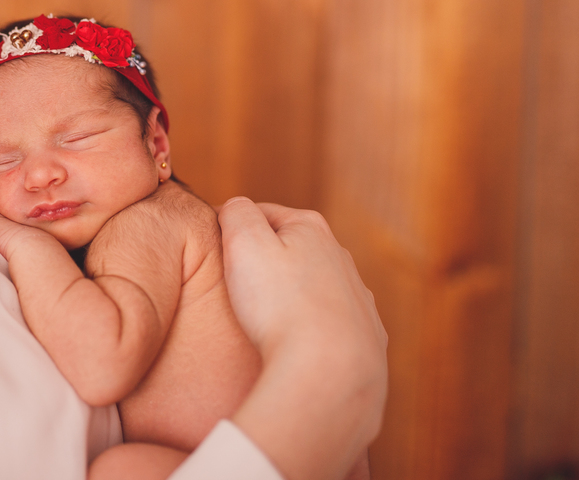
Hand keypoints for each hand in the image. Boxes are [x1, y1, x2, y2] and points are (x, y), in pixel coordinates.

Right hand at [219, 198, 386, 479]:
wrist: (330, 371)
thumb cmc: (279, 306)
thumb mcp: (243, 243)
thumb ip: (236, 212)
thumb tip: (236, 206)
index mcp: (310, 229)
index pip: (262, 213)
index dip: (233, 227)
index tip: (213, 249)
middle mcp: (340, 257)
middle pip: (291, 247)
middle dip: (265, 259)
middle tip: (234, 284)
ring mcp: (357, 297)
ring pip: (313, 284)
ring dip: (291, 293)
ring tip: (264, 318)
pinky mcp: (365, 335)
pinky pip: (329, 322)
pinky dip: (311, 326)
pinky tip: (295, 342)